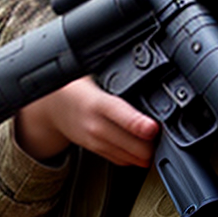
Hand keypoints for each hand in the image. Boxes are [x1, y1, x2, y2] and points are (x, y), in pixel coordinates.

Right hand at [14, 76, 158, 167]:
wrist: (49, 106)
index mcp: (95, 102)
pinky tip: (144, 147)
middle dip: (152, 142)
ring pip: (128, 157)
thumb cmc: (73, 85)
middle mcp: (95, 126)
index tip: (153, 128)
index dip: (137, 124)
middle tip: (168, 132)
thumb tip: (142, 55)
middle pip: (130, 145)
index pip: (118, 115)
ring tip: (160, 140)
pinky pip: (121, 161)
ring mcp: (95, 142)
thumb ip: (116, 69)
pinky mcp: (97, 151)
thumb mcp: (92, 70)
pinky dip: (136, 157)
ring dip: (147, 152)